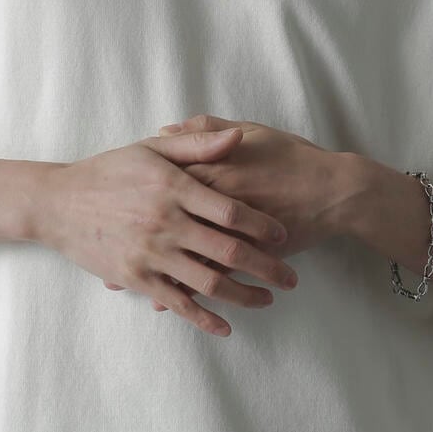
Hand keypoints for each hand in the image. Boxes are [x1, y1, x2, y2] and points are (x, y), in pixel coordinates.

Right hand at [37, 126, 300, 338]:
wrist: (58, 203)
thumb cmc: (108, 171)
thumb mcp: (152, 149)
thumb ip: (198, 143)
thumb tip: (238, 138)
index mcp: (174, 187)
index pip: (232, 211)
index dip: (263, 226)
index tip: (283, 235)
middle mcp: (165, 222)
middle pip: (229, 251)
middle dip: (266, 267)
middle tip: (290, 278)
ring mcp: (151, 253)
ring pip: (209, 282)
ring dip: (244, 295)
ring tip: (267, 299)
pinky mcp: (136, 278)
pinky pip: (178, 302)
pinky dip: (204, 318)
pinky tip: (226, 326)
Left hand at [103, 113, 356, 310]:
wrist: (334, 191)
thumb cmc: (291, 157)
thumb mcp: (250, 131)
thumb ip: (206, 130)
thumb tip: (166, 128)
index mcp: (210, 171)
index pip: (161, 184)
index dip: (131, 195)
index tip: (103, 203)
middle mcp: (213, 205)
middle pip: (162, 224)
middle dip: (130, 238)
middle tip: (98, 248)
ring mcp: (228, 235)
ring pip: (178, 258)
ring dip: (149, 271)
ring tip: (119, 283)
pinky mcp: (244, 259)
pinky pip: (206, 280)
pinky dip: (183, 294)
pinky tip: (162, 303)